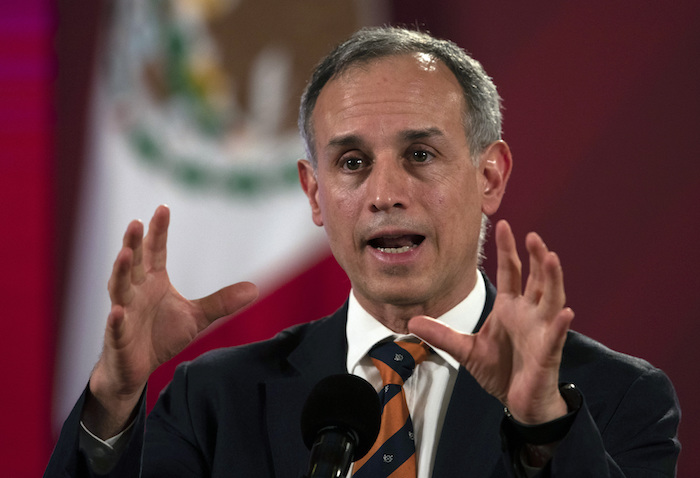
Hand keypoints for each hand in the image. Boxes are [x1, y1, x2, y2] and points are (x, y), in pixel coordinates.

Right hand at [83, 205, 258, 437]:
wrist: (135, 368)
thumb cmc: (160, 336)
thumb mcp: (197, 317)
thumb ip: (221, 302)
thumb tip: (255, 289)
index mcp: (152, 282)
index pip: (155, 251)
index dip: (158, 231)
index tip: (163, 208)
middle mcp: (135, 292)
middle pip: (133, 263)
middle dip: (134, 243)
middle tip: (136, 222)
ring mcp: (124, 313)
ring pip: (118, 288)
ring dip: (120, 271)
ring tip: (124, 253)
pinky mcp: (118, 338)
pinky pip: (116, 327)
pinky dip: (116, 319)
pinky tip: (117, 312)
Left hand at [408, 219, 573, 424]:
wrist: (517, 401)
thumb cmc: (499, 371)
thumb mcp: (465, 350)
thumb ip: (441, 334)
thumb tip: (411, 322)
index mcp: (510, 308)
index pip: (512, 271)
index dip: (508, 249)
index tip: (504, 224)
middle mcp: (528, 314)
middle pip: (536, 278)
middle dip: (535, 256)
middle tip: (531, 235)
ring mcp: (541, 330)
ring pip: (551, 298)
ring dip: (552, 278)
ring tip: (551, 258)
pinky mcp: (547, 352)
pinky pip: (555, 335)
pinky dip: (560, 323)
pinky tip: (564, 311)